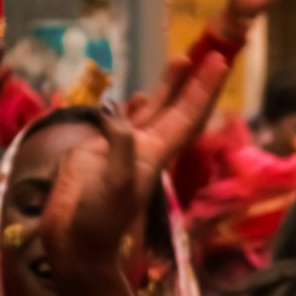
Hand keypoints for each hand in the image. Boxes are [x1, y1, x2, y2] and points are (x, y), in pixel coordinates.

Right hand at [42, 52, 227, 271]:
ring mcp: (121, 148)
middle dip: (192, 82)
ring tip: (180, 60)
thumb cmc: (100, 219)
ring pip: (151, 110)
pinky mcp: (97, 149)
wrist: (76, 241)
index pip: (187, 114)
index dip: (202, 88)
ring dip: (166, 87)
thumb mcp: (117, 184)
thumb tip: (119, 114)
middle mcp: (144, 147)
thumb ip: (120, 146)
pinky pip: (119, 120)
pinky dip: (132, 106)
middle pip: (175, 107)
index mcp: (156, 154)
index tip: (220, 63)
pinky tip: (141, 96)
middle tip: (211, 54)